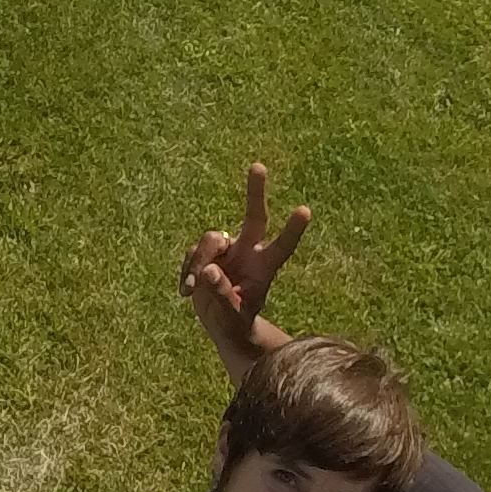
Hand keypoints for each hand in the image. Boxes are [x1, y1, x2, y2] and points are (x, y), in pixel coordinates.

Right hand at [177, 161, 309, 339]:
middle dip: (255, 192)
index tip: (304, 211)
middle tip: (259, 166)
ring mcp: (226, 250)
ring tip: (191, 290)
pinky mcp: (204, 254)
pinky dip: (186, 272)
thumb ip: (222, 294)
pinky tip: (186, 292)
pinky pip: (191, 253)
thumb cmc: (236, 321)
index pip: (281, 246)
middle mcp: (248, 251)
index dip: (292, 230)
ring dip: (197, 265)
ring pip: (210, 240)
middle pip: (254, 217)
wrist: (222, 325)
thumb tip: (208, 271)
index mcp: (264, 267)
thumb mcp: (231, 316)